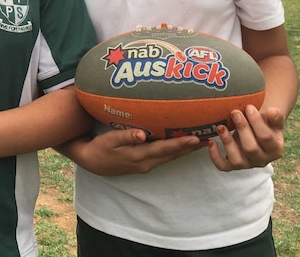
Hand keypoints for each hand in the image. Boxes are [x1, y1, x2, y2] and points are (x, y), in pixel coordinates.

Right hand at [63, 128, 203, 175]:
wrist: (91, 162)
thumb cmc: (100, 148)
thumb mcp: (109, 140)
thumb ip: (126, 136)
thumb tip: (142, 134)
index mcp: (139, 156)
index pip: (164, 149)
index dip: (180, 143)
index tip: (196, 138)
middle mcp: (146, 163)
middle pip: (172, 155)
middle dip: (190, 147)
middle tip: (208, 138)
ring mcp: (145, 165)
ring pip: (170, 157)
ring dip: (185, 150)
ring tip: (200, 142)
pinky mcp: (143, 163)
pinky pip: (164, 157)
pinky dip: (175, 151)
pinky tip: (181, 145)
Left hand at [208, 105, 285, 170]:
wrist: (255, 133)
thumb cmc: (264, 125)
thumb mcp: (272, 120)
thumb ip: (275, 116)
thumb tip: (271, 112)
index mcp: (275, 150)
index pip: (266, 138)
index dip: (257, 123)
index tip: (249, 107)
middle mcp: (262, 160)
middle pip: (251, 148)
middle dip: (242, 129)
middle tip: (234, 112)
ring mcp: (246, 164)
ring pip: (237, 160)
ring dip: (228, 142)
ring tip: (221, 126)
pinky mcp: (232, 166)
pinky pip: (223, 166)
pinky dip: (215, 156)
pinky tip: (211, 141)